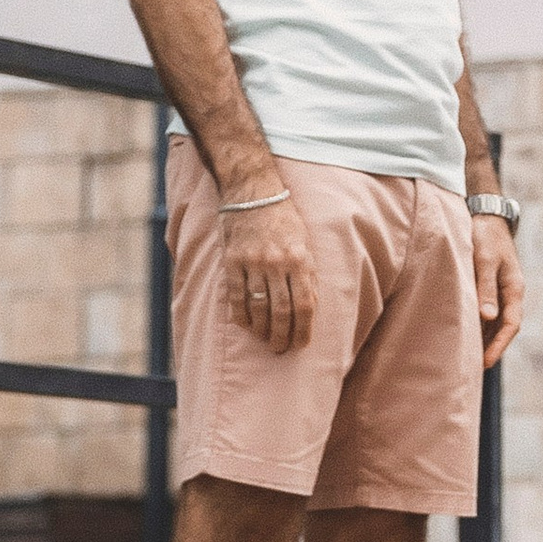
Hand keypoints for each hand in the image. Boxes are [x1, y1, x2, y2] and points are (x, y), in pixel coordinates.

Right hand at [221, 189, 318, 351]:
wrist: (253, 192)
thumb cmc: (284, 219)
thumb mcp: (305, 242)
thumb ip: (308, 273)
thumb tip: (310, 306)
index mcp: (299, 259)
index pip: (304, 305)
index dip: (303, 330)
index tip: (301, 344)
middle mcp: (277, 263)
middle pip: (281, 311)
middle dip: (282, 336)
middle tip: (281, 349)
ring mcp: (252, 263)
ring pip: (258, 308)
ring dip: (263, 330)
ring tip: (266, 340)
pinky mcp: (232, 262)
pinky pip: (236, 297)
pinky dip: (241, 316)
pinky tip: (247, 326)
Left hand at [472, 214, 523, 368]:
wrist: (485, 215)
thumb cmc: (484, 236)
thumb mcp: (484, 261)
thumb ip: (485, 288)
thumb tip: (488, 317)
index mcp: (514, 288)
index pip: (511, 324)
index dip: (499, 345)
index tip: (486, 363)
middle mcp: (509, 293)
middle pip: (503, 328)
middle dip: (491, 348)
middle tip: (473, 369)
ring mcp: (500, 290)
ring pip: (494, 322)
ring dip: (483, 339)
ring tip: (467, 358)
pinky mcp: (488, 287)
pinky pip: (485, 312)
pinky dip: (477, 325)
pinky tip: (464, 334)